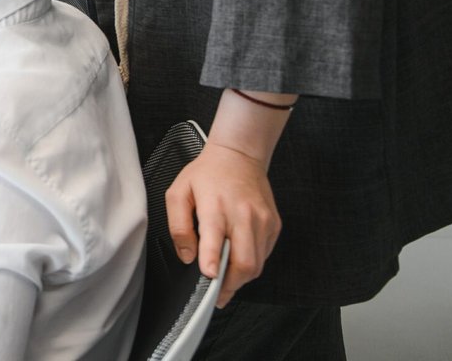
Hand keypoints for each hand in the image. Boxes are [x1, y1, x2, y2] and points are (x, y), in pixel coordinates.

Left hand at [166, 141, 281, 306]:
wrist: (238, 155)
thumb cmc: (207, 174)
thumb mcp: (178, 193)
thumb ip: (178, 226)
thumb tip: (187, 255)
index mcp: (216, 206)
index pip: (216, 241)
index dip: (213, 263)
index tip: (209, 277)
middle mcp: (243, 215)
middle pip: (244, 263)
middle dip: (230, 284)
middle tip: (216, 295)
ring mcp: (262, 221)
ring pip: (257, 264)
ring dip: (240, 278)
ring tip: (225, 281)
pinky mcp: (273, 225)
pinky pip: (264, 254)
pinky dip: (251, 263)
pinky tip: (237, 259)